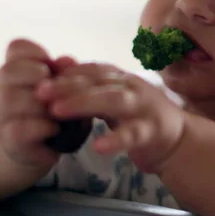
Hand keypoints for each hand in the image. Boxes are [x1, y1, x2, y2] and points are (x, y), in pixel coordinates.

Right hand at [0, 38, 76, 168]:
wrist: (40, 147)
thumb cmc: (56, 111)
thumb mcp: (65, 89)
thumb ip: (66, 74)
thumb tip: (68, 60)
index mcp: (17, 71)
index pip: (17, 47)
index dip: (36, 52)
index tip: (51, 65)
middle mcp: (3, 90)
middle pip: (7, 71)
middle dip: (37, 75)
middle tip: (56, 87)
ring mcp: (3, 116)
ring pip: (11, 99)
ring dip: (41, 103)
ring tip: (59, 110)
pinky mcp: (10, 140)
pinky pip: (20, 129)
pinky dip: (42, 127)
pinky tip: (56, 128)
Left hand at [35, 63, 184, 172]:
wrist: (176, 138)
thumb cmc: (138, 116)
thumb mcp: (113, 97)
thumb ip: (90, 86)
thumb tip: (58, 68)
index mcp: (121, 78)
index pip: (91, 70)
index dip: (65, 72)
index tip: (37, 77)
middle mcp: (132, 87)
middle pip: (97, 81)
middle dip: (67, 85)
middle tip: (39, 93)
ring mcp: (143, 107)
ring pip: (113, 100)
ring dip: (84, 102)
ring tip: (58, 111)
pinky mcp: (152, 131)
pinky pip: (133, 134)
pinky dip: (115, 140)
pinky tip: (98, 146)